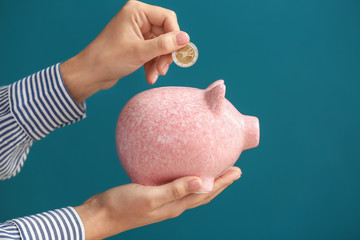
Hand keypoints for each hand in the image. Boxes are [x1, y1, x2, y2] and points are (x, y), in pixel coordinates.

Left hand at [61, 0, 189, 103]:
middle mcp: (138, 18)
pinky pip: (153, 52)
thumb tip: (185, 38)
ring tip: (154, 76)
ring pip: (161, 45)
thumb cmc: (108, 59)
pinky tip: (149, 76)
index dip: (175, 36)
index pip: (168, 18)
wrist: (90, 74)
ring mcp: (138, 32)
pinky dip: (153, 64)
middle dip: (165, 54)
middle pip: (166, 33)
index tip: (178, 53)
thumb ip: (164, 45)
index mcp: (137, 12)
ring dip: (159, 62)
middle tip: (163, 70)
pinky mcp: (137, 44)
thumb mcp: (140, 52)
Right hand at [74, 167, 241, 239]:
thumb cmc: (122, 206)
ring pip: (192, 190)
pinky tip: (183, 171)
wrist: (101, 215)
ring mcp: (164, 201)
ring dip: (206, 181)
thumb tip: (201, 181)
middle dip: (220, 182)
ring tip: (215, 171)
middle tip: (234, 170)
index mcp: (175, 206)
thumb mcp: (149, 196)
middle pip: (203, 193)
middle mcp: (173, 205)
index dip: (222, 183)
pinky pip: (177, 186)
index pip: (205, 193)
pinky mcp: (154, 195)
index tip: (237, 171)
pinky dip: (187, 180)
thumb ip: (174, 189)